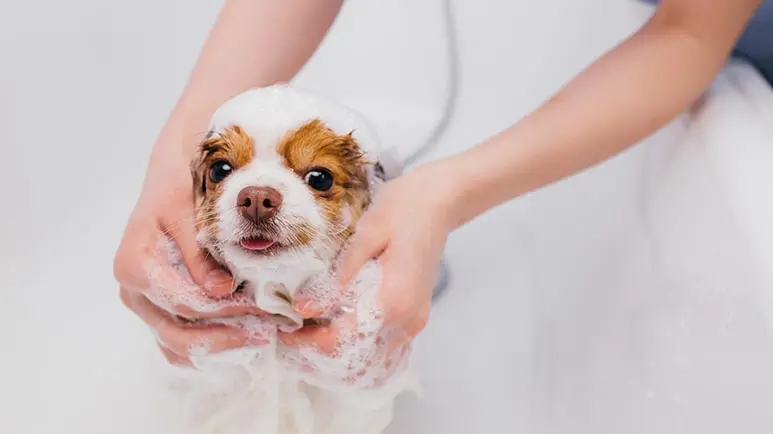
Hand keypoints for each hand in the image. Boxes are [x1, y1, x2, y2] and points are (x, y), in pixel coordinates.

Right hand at [114, 145, 266, 366]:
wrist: (168, 179)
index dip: (223, 309)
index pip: (183, 302)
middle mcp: (132, 290)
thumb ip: (200, 254)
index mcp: (134, 265)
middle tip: (265, 334)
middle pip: (177, 333)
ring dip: (217, 348)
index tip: (260, 308)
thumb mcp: (187, 211)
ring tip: (257, 339)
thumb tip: (220, 290)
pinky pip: (176, 342)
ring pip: (176, 345)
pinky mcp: (156, 308)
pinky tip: (239, 341)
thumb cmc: (178, 188)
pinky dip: (206, 348)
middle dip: (224, 337)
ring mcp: (143, 302)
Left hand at [282, 159, 460, 358]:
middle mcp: (407, 320)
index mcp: (394, 301)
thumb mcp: (365, 236)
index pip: (343, 340)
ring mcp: (414, 321)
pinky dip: (358, 343)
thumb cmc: (403, 209)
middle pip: (356, 356)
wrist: (439, 201)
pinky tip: (337, 326)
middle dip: (321, 350)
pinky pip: (383, 343)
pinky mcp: (414, 316)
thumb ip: (338, 277)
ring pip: (371, 355)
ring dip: (339, 349)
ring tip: (310, 331)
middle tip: (291, 333)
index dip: (310, 341)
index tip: (286, 332)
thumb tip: (305, 309)